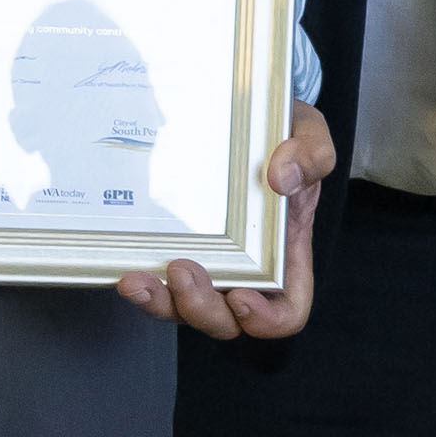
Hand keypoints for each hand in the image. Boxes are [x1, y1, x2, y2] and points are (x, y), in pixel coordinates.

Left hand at [128, 106, 332, 339]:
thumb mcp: (309, 135)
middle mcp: (245, 269)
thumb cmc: (280, 134)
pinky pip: (158, 284)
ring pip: (183, 310)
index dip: (266, 319)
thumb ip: (311, 154)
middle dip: (201, 310)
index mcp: (286, 254)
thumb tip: (282, 178)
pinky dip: (141, 285)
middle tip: (183, 271)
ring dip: (160, 304)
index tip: (242, 295)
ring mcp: (206, 263)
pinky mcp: (172, 247)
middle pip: (227, 320)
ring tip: (137, 280)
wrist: (240, 116)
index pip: (286, 312)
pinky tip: (125, 268)